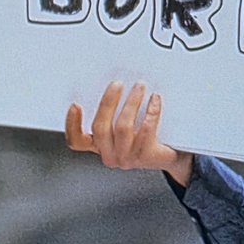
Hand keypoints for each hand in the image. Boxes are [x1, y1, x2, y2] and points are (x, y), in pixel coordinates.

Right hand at [65, 82, 193, 185]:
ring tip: (139, 87)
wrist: (171, 155)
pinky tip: (154, 99)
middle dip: (108, 102)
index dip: (72, 125)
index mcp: (100, 147)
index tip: (75, 105)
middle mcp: (110, 155)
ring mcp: (127, 158)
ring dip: (131, 103)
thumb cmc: (146, 136)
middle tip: (117, 84)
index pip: (77, 141)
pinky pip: (146, 130)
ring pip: (123, 127)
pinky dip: (151, 111)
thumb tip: (113, 86)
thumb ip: (114, 112)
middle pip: (100, 128)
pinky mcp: (146, 157)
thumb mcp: (125, 126)